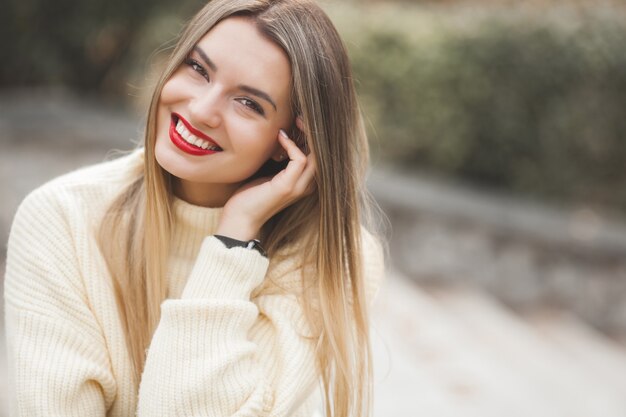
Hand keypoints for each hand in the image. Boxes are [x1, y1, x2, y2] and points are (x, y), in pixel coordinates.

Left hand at [215, 118, 315, 240]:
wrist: (240, 218)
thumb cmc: (250, 195)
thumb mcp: (268, 172)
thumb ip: (279, 158)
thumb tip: (281, 135)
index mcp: (304, 182)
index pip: (318, 156)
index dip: (312, 137)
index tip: (299, 122)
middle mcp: (306, 186)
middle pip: (322, 154)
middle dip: (314, 133)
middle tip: (300, 118)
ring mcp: (299, 187)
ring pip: (316, 156)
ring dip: (307, 136)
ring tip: (296, 122)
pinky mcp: (288, 187)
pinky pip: (299, 160)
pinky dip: (292, 145)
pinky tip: (281, 137)